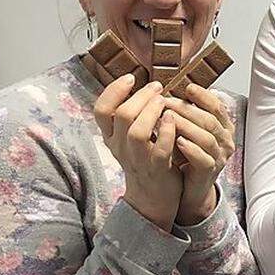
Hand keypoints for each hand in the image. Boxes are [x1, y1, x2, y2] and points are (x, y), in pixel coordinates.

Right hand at [93, 77, 181, 229]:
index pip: (101, 110)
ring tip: (164, 100)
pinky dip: (167, 132)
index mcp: (111, 137)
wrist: (153, 197)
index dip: (113, 90)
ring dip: (152, 113)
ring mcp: (138, 160)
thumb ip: (130, 115)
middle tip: (156, 87)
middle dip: (140, 96)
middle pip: (122, 116)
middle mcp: (120, 148)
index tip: (130, 77)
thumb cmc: (145, 159)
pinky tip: (173, 119)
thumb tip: (140, 84)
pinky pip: (160, 150)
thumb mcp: (129, 138)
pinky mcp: (157, 170)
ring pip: (137, 133)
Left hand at [163, 83, 235, 225]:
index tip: (187, 87)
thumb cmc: (188, 156)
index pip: (217, 107)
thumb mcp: (191, 130)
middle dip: (187, 109)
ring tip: (168, 119)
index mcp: (224, 127)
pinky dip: (190, 149)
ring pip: (206, 138)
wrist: (190, 188)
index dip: (203, 96)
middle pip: (209, 120)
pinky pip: (203, 158)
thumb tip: (172, 90)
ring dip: (186, 126)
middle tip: (166, 102)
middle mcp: (225, 141)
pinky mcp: (209, 172)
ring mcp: (219, 157)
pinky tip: (177, 141)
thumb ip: (188, 114)